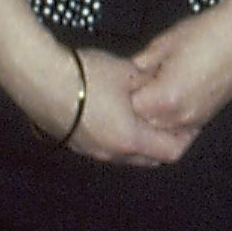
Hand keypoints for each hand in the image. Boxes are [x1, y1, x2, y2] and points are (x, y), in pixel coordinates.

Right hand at [35, 44, 188, 167]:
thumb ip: (149, 83)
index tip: (191, 121)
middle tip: (171, 118)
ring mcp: (92, 152)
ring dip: (140, 139)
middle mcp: (112, 153)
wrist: (40, 79)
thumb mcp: (127, 72)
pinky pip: (107, 148)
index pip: (171, 152)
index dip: (186, 137)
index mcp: (130, 139)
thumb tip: (162, 83)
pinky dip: (119, 136)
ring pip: (127, 154)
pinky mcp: (76, 144)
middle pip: (150, 157)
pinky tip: (117, 113)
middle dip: (164, 140)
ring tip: (145, 113)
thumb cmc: (85, 76)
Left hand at [126, 0, 231, 145]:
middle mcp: (181, 115)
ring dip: (158, 111)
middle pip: (147, 123)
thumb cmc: (208, 31)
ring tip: (163, 83)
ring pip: (165, 127)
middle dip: (142, 104)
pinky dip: (176, 112)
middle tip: (146, 80)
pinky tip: (179, 88)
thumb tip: (132, 72)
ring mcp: (198, 118)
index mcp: (166, 98)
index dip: (130, 90)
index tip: (132, 76)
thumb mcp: (166, 42)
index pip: (132, 107)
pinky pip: (183, 123)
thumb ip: (143, 62)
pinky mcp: (210, 115)